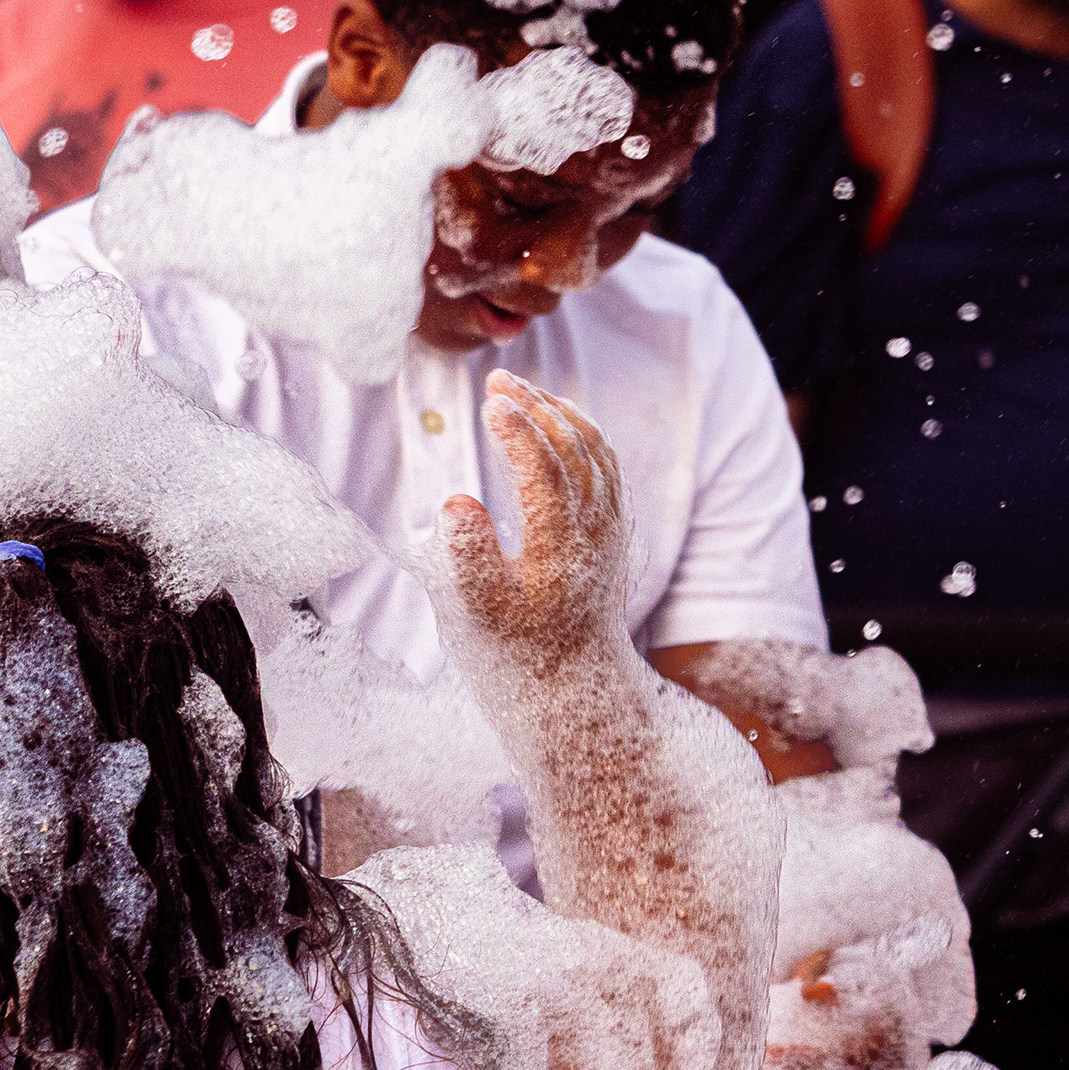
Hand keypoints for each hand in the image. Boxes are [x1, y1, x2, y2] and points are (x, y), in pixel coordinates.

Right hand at [441, 374, 634, 669]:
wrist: (572, 688)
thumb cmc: (515, 655)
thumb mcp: (479, 616)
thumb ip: (469, 557)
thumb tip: (456, 500)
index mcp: (559, 551)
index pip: (545, 472)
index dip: (518, 432)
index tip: (490, 402)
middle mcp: (592, 534)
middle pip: (573, 451)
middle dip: (537, 408)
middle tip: (497, 380)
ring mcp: (608, 531)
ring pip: (595, 453)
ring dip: (560, 414)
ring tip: (521, 389)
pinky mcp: (612, 532)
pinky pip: (606, 467)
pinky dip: (583, 433)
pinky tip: (557, 419)